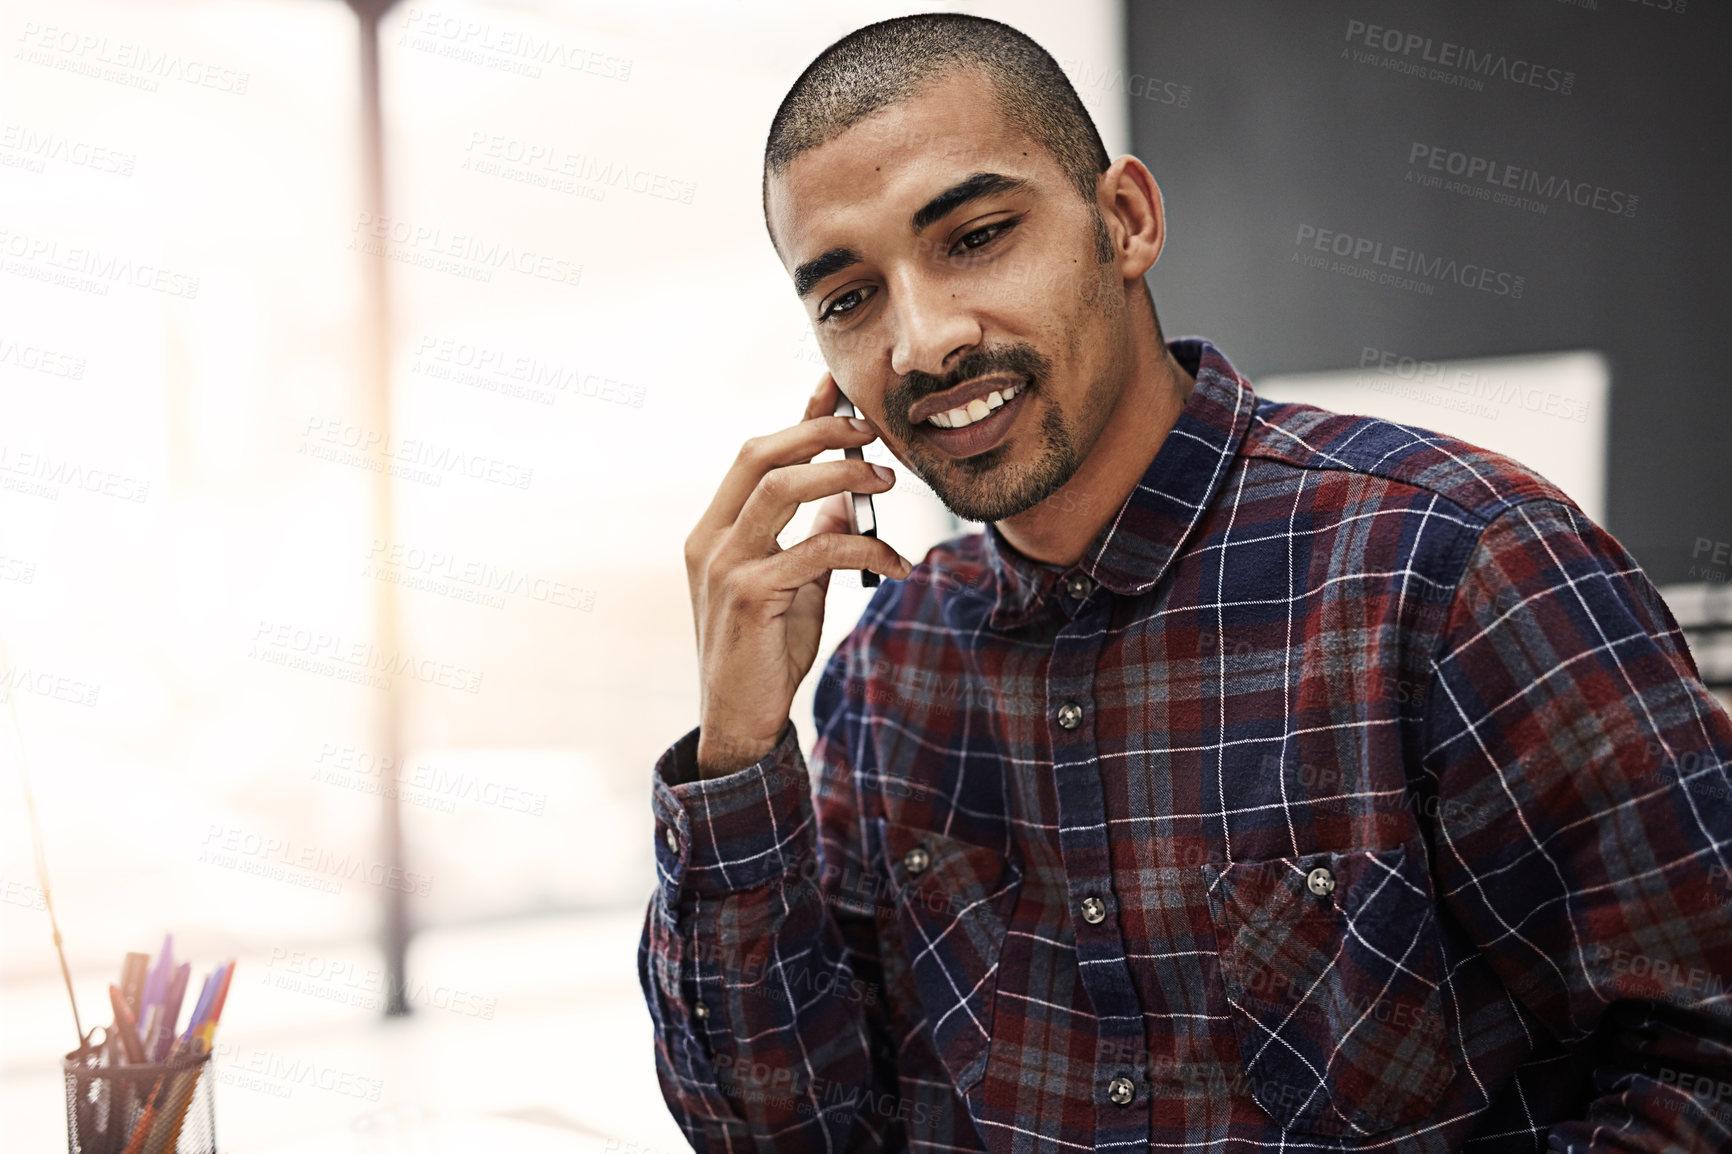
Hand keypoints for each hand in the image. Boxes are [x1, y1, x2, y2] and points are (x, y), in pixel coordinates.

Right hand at [683, 373, 912, 777]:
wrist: (740, 719)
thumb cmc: (764, 650)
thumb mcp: (791, 583)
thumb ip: (808, 536)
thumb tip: (844, 500)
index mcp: (714, 529)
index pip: (755, 455)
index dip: (798, 419)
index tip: (836, 388)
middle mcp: (710, 539)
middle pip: (761, 455)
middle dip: (820, 433)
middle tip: (873, 432)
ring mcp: (725, 567)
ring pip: (781, 489)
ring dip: (842, 476)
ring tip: (887, 481)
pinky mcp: (750, 597)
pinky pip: (814, 550)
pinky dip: (863, 547)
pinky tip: (896, 562)